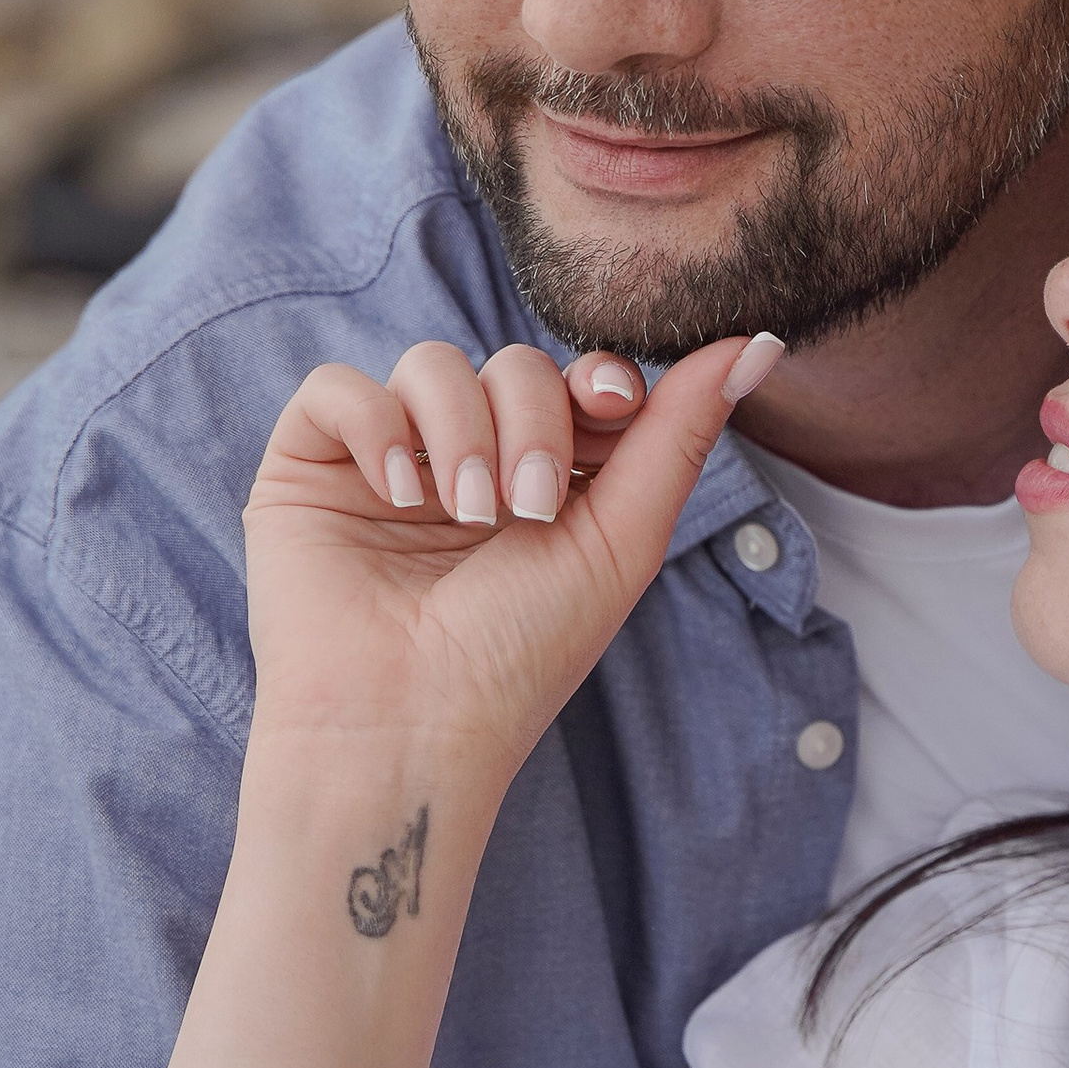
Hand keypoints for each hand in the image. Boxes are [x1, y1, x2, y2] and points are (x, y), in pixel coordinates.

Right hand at [242, 331, 782, 794]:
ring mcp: (387, 463)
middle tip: (530, 505)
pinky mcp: (308, 468)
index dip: (598, 378)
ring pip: (430, 364)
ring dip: (462, 430)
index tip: (612, 405)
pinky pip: (338, 386)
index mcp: (545, 482)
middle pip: (512, 365)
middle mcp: (466, 463)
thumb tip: (760, 342)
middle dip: (534, 421)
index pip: (576, 382)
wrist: (407, 725)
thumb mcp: (621, 540)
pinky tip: (397, 493)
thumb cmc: (518, 655)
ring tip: (464, 512)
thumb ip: (681, 436)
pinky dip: (374, 425)